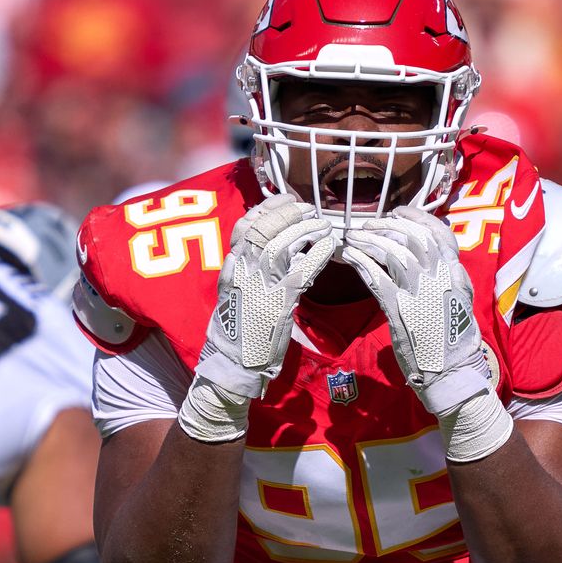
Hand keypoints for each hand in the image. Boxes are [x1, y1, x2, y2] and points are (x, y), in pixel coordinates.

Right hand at [196, 194, 334, 398]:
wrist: (232, 362)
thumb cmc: (239, 328)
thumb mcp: (238, 291)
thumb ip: (253, 268)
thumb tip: (281, 248)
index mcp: (231, 266)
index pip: (245, 224)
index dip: (269, 207)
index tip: (288, 200)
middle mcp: (241, 271)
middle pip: (263, 228)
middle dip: (289, 214)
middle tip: (309, 211)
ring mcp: (258, 286)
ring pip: (280, 244)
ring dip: (305, 229)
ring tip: (323, 226)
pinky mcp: (277, 303)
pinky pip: (301, 271)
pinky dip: (318, 254)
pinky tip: (330, 246)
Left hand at [342, 207, 490, 414]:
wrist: (452, 372)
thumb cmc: (454, 340)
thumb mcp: (460, 302)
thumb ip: (450, 278)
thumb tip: (437, 260)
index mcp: (456, 274)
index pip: (439, 233)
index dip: (417, 217)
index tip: (397, 211)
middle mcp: (440, 278)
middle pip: (412, 237)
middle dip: (387, 226)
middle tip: (368, 224)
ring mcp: (420, 293)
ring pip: (393, 252)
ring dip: (369, 240)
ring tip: (353, 237)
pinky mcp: (401, 310)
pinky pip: (377, 278)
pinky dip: (361, 263)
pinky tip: (350, 256)